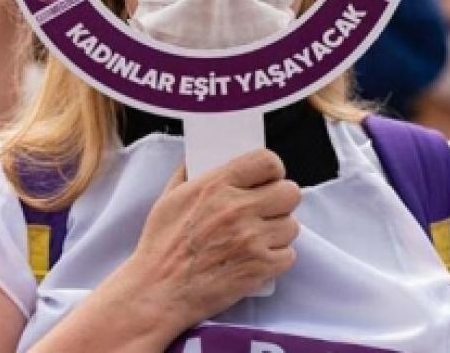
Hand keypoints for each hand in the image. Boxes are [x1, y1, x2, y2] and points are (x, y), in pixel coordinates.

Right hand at [121, 149, 300, 330]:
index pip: (267, 162)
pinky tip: (258, 259)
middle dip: (281, 201)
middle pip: (290, 193)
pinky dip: (276, 258)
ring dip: (279, 232)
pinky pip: (288, 255)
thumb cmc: (159, 246)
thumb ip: (187, 175)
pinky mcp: (259, 267)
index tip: (269, 179)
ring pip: (291, 225)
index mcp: (216, 185)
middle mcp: (238, 208)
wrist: (158, 292)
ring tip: (260, 238)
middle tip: (268, 210)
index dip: (273, 170)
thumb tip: (198, 157)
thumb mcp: (168, 199)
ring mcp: (251, 239)